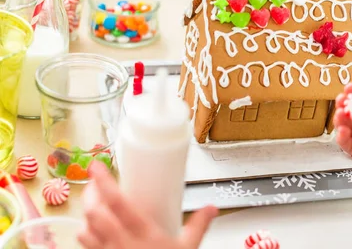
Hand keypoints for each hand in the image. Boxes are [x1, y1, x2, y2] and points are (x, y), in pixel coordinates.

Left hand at [78, 162, 217, 248]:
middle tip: (94, 184)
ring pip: (85, 230)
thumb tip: (211, 209)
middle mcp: (120, 244)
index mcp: (143, 234)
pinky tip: (93, 231)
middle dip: (90, 195)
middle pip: (94, 213)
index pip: (117, 202)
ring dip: (86, 216)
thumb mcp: (188, 248)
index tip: (96, 166)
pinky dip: (86, 236)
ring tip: (94, 206)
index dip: (103, 181)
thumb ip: (199, 226)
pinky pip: (86, 247)